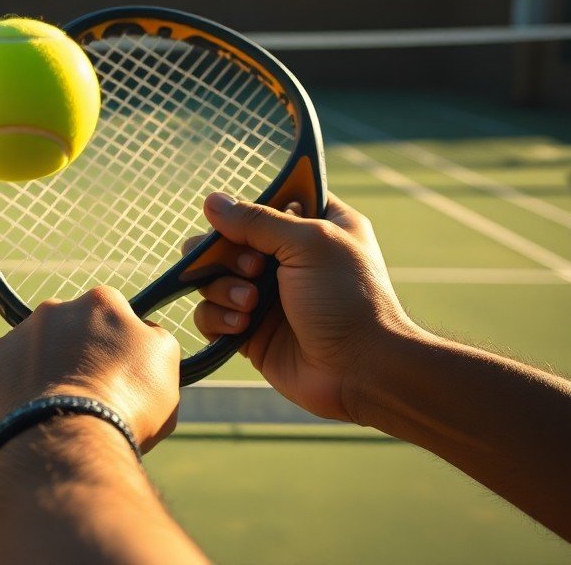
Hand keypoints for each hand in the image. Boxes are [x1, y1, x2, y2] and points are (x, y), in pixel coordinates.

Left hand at [0, 286, 179, 491]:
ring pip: (13, 376)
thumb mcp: (164, 367)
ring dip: (25, 400)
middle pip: (55, 345)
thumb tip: (142, 333)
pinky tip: (11, 456)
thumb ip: (151, 340)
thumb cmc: (122, 409)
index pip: (107, 320)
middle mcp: (42, 317)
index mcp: (97, 306)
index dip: (111, 354)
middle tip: (78, 413)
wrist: (62, 446)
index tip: (114, 383)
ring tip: (43, 440)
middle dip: (64, 373)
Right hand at [191, 191, 418, 421]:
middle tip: (253, 267)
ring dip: (223, 287)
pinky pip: (209, 314)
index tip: (244, 222)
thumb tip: (211, 202)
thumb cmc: (348, 298)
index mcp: (314, 227)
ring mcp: (264, 296)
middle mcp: (287, 259)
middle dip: (226, 252)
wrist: (361, 370)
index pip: (270, 200)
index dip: (251, 209)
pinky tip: (242, 325)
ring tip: (251, 302)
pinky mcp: (249, 331)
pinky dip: (218, 317)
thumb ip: (258, 220)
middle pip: (227, 239)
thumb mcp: (309, 244)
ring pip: (212, 277)